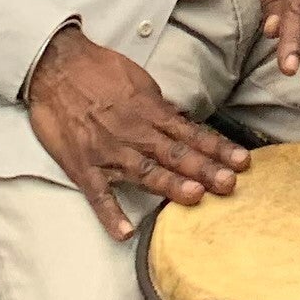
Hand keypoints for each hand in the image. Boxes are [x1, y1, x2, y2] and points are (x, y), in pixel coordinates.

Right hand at [25, 24, 247, 236]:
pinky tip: (124, 232)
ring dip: (170, 185)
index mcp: (150, 112)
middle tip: (230, 184)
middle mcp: (134, 133)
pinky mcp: (82, 165)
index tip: (242, 161)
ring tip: (194, 198)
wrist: (56, 67)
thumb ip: (160, 109)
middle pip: (175, 153)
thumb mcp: (139, 83)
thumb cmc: (99, 71)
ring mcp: (108, 151)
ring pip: (144, 171)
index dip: (218, 148)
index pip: (191, 133)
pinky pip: (97, 193)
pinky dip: (109, 213)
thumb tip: (182, 123)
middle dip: (204, 169)